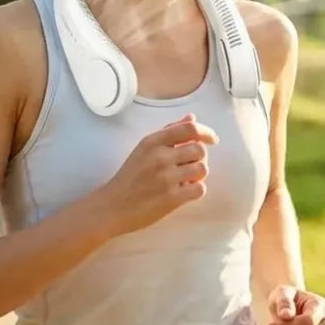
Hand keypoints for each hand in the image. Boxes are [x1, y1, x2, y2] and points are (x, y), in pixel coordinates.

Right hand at [103, 113, 218, 236]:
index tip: (212, 139)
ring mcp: (166, 178)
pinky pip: (200, 189)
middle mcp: (159, 157)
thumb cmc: (130, 176)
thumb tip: (192, 118)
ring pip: (202, 169)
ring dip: (197, 175)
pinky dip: (195, 190)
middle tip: (189, 165)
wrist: (113, 206)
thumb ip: (169, 131)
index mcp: (152, 142)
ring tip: (185, 179)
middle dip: (199, 157)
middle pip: (200, 149)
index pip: (189, 128)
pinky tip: (184, 191)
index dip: (206, 132)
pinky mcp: (171, 199)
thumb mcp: (145, 148)